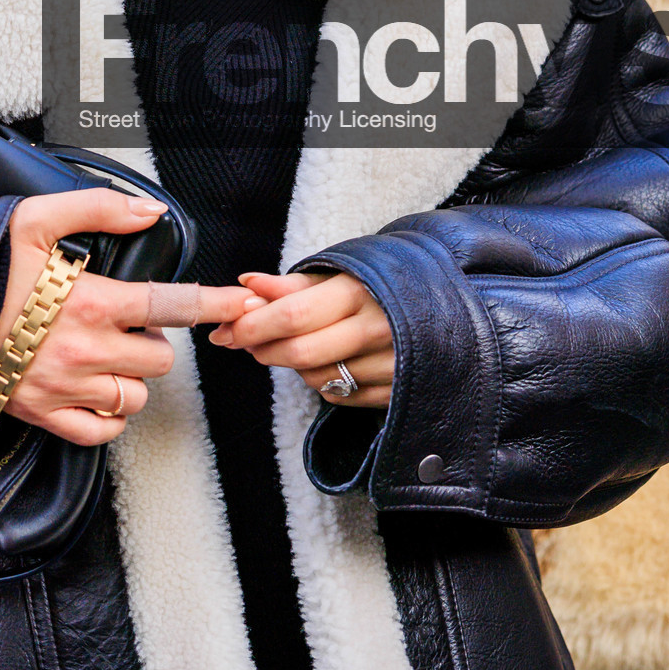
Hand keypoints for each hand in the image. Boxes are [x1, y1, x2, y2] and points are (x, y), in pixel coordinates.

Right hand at [0, 189, 251, 444]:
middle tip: (127, 327)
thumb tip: (150, 212)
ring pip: (134, 398)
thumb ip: (97, 210)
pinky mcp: (44, 415)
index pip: (174, 305)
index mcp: (93, 302)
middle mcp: (86, 351)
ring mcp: (66, 388)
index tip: (244, 305)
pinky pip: (100, 431)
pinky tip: (94, 391)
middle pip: (160, 360)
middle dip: (153, 343)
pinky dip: (106, 416)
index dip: (216, 304)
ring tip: (106, 358)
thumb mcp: (34, 220)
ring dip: (131, 379)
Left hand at [207, 269, 395, 408]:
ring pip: (316, 378)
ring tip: (293, 343)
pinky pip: (338, 395)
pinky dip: (321, 381)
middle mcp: (379, 329)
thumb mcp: (339, 273)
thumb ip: (292, 284)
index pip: (295, 314)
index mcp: (361, 292)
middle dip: (263, 349)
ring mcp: (390, 364)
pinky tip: (326, 359)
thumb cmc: (378, 285)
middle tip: (242, 340)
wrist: (440, 305)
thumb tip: (246, 284)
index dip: (254, 325)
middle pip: (302, 353)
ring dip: (291, 364)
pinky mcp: (396, 390)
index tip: (228, 329)